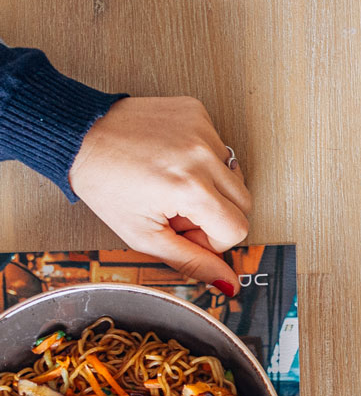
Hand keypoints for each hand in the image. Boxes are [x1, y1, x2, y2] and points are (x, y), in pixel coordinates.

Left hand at [68, 97, 251, 293]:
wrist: (81, 137)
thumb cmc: (105, 185)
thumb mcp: (145, 236)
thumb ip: (193, 263)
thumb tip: (229, 284)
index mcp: (191, 188)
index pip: (238, 229)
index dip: (212, 239)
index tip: (183, 230)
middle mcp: (202, 154)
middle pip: (243, 203)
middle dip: (216, 215)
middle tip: (177, 210)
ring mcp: (202, 128)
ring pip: (234, 175)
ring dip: (209, 187)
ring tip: (172, 185)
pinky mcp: (196, 111)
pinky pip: (219, 147)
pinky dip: (201, 160)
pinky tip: (172, 161)